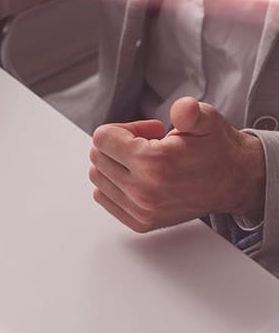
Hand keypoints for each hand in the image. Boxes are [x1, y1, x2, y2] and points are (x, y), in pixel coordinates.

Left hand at [89, 97, 265, 232]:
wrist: (234, 182)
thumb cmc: (216, 149)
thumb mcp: (206, 121)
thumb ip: (190, 112)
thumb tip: (184, 110)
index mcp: (154, 164)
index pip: (102, 138)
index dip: (123, 128)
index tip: (147, 131)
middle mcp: (144, 191)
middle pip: (97, 156)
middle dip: (118, 144)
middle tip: (147, 144)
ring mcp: (141, 210)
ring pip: (97, 177)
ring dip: (114, 164)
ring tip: (144, 161)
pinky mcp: (140, 222)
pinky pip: (103, 197)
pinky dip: (113, 184)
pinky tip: (138, 177)